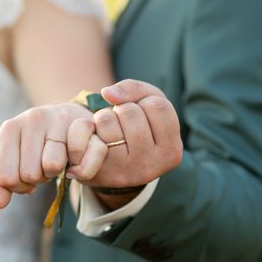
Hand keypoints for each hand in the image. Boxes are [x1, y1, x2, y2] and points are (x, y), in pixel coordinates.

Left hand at [0, 102, 91, 209]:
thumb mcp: (16, 162)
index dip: (19, 186)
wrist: (71, 121)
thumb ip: (1, 184)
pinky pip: (80, 161)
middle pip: (30, 174)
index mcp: (10, 128)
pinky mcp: (85, 123)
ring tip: (59, 160)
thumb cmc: (39, 147)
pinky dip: (82, 170)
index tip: (26, 173)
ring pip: (53, 166)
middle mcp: (33, 118)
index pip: (6, 177)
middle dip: (40, 178)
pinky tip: (77, 160)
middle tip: (45, 165)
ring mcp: (60, 119)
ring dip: (59, 173)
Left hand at [66, 79, 182, 196]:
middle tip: (123, 122)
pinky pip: (89, 132)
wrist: (111, 161)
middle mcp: (150, 167)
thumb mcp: (147, 104)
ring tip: (111, 130)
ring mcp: (123, 172)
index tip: (142, 111)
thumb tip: (107, 93)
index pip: (157, 106)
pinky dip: (91, 127)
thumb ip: (135, 89)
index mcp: (171, 152)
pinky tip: (98, 139)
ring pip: (108, 120)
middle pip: (130, 112)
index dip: (144, 100)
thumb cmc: (137, 127)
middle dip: (123, 108)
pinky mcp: (99, 172)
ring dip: (105, 116)